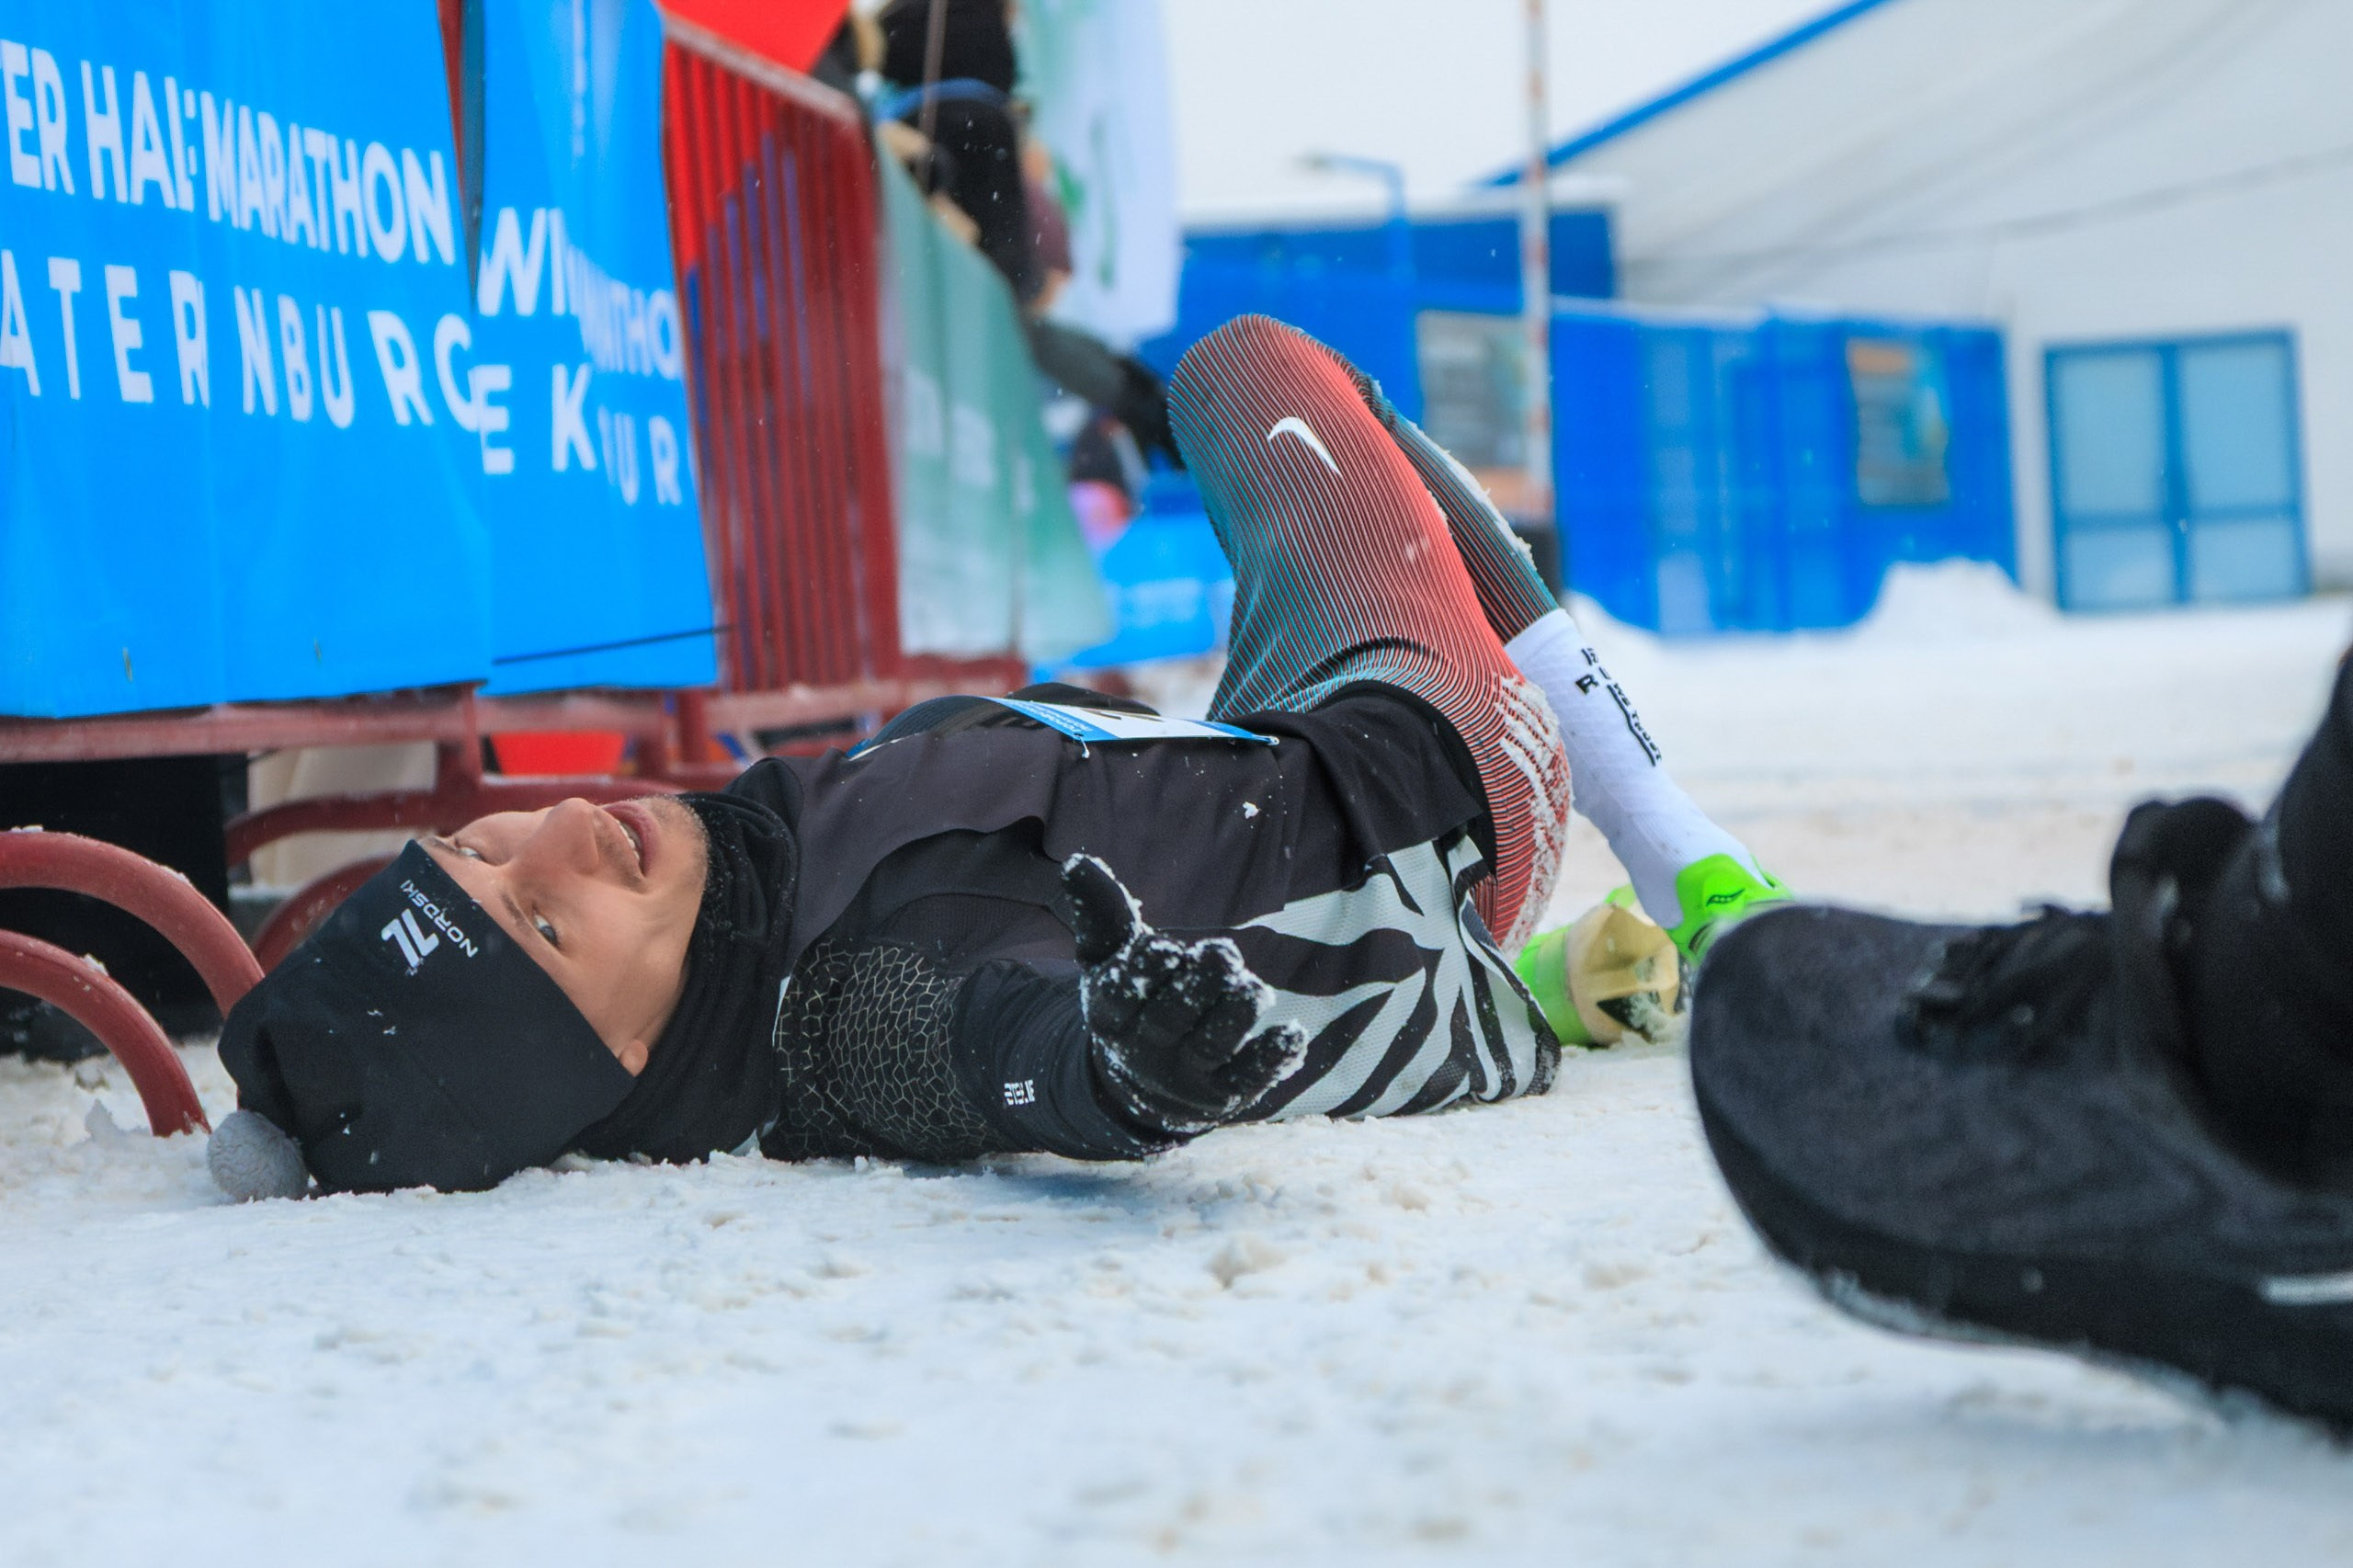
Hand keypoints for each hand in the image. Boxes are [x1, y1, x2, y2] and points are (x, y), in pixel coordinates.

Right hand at [1063, 854, 1305, 1134]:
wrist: (1142, 1084)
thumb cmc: (1131, 1001)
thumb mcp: (1108, 960)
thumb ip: (1100, 914)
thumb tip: (1076, 861)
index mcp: (1111, 1014)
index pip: (1122, 993)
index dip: (1146, 970)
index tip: (1165, 947)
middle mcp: (1144, 1050)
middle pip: (1170, 1018)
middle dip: (1198, 985)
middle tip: (1223, 953)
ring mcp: (1186, 1077)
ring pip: (1212, 1046)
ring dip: (1235, 1013)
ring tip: (1250, 987)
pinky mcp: (1225, 1095)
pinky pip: (1250, 1079)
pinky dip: (1273, 1058)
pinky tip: (1292, 1034)